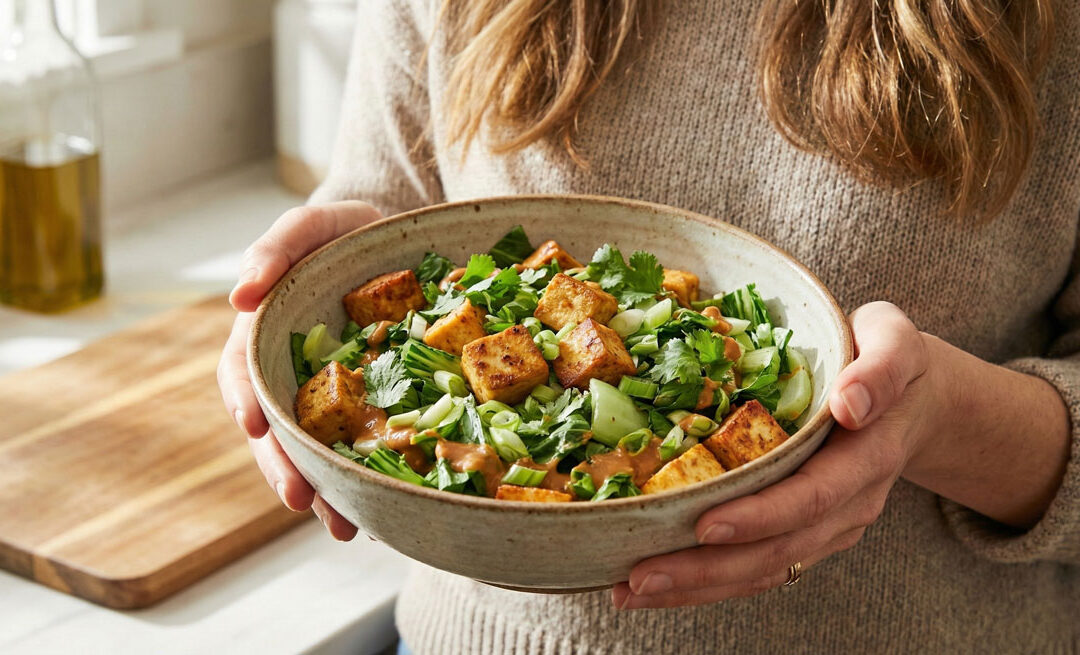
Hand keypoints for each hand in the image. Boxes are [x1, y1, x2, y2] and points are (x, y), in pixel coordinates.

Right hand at [217, 201, 382, 540]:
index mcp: (269, 334)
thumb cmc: (346, 231)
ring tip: (345, 527)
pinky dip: (370, 481)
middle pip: (279, 429)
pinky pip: (366, 448)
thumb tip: (238, 295)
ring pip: (319, 451)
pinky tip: (385, 512)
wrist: (398, 242)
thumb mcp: (312, 225)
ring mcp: (333, 396)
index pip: (244, 374)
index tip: (253, 425)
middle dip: (286, 467)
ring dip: (327, 491)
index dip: (246, 399)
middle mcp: (294, 374)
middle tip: (302, 501)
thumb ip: (276, 247)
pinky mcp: (374, 408)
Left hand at [613, 301, 938, 608]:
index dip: (760, 517)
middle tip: (642, 575)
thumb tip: (850, 404)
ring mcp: (828, 527)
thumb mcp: (896, 341)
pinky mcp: (806, 534)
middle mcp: (848, 504)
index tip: (706, 525)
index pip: (811, 498)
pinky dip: (706, 583)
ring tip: (631, 590)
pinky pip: (757, 567)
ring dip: (696, 587)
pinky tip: (657, 585)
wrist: (912, 401)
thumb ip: (880, 368)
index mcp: (866, 457)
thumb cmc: (888, 360)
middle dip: (707, 569)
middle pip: (778, 551)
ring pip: (763, 570)